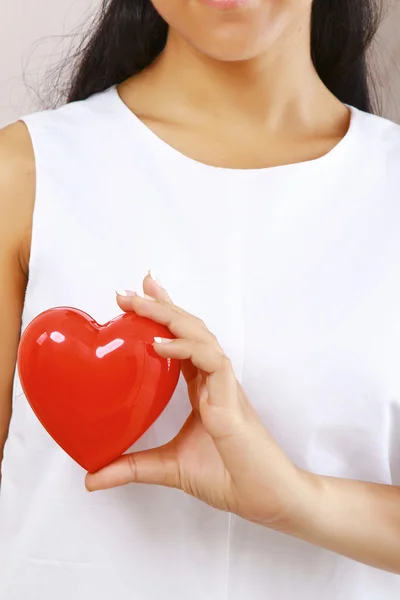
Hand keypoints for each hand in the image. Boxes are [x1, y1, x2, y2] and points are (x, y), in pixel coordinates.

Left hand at [86, 274, 313, 530]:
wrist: (264, 498)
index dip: (162, 317)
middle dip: (160, 305)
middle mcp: (214, 380)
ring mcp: (224, 385)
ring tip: (137, 304)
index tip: (138, 298)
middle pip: (189, 329)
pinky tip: (159, 344)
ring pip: (200, 335)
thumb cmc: (227, 476)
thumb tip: (90, 478)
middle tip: (130, 290)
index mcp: (203, 389)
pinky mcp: (231, 398)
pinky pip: (211, 361)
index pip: (181, 342)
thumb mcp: (168, 468)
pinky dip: (186, 348)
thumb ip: (131, 467)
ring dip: (169, 315)